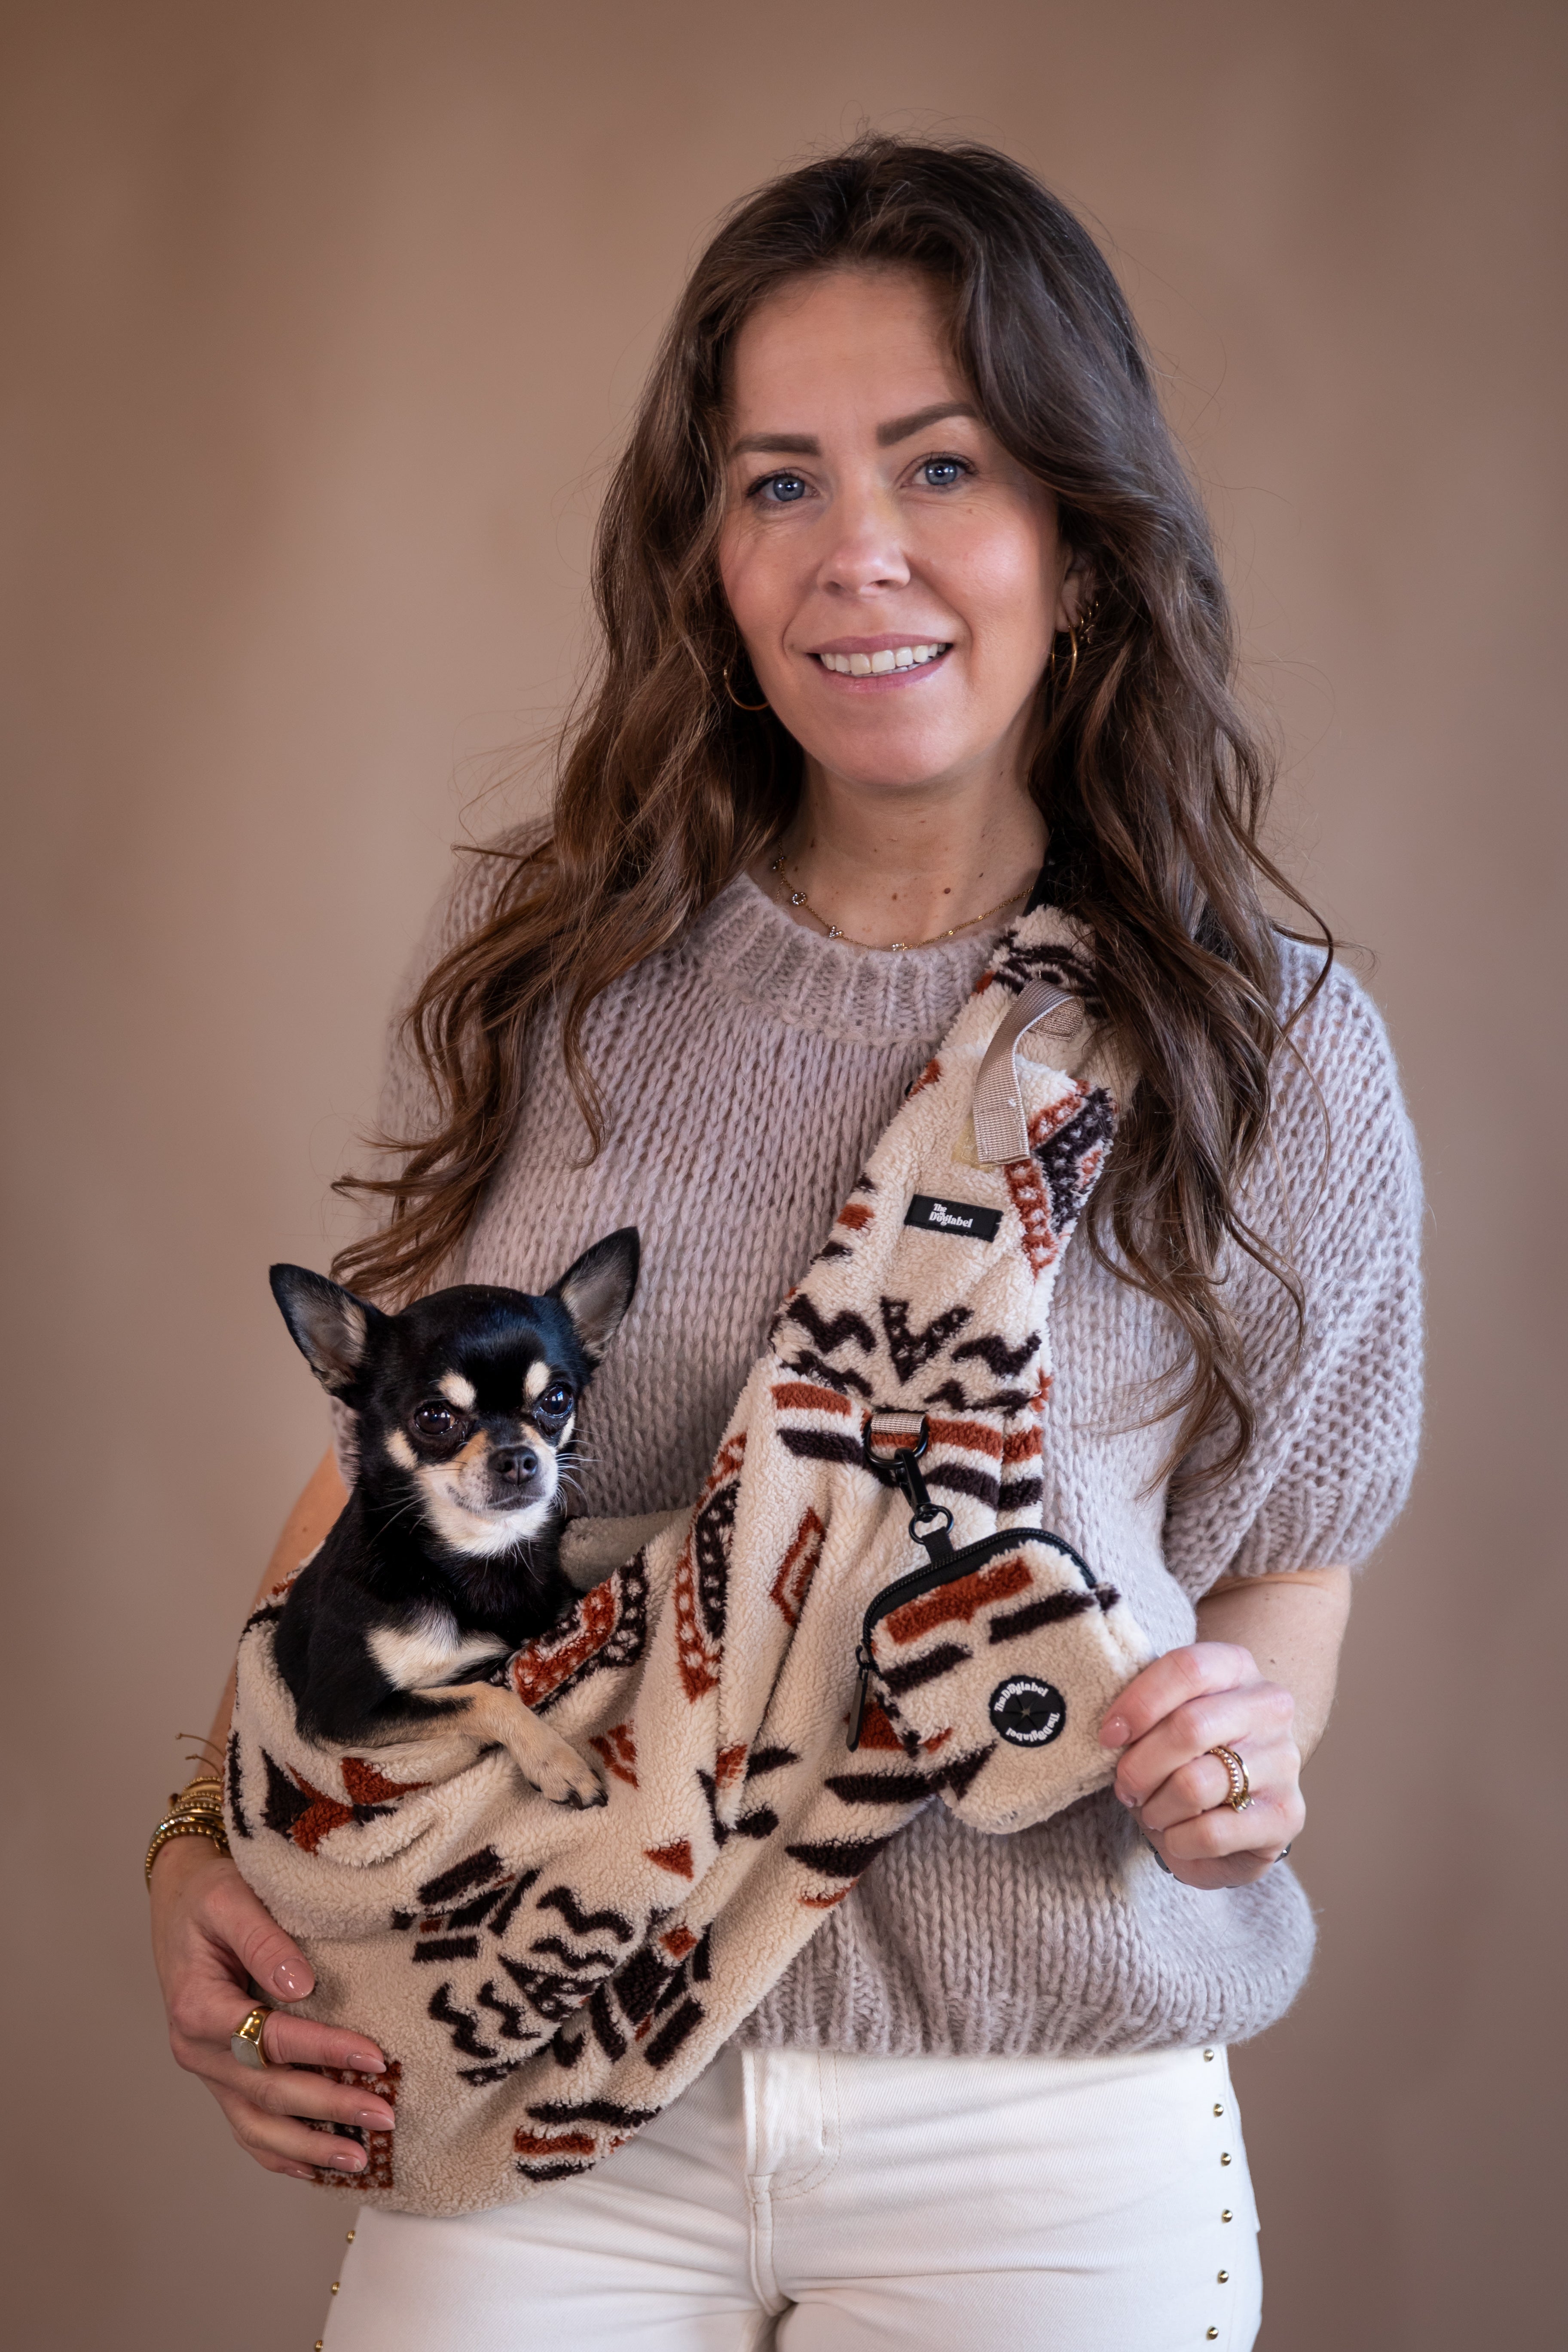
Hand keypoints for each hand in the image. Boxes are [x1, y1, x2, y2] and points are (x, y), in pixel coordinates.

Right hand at [151, 1835, 394, 2178]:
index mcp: (198, 2008)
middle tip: (386, 2116)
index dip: (323, 2050)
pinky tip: (315, 2169)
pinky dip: (279, 2153)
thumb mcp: (230, 1900)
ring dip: (308, 2148)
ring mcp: (209, 2071)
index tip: (375, 2056)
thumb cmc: (208, 1896)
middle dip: (330, 2108)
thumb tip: (300, 1985)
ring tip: (362, 2161)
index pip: (270, 2038)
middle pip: (269, 2091)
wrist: (181, 1901)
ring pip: (256, 2126)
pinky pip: (247, 2127)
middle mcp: (199, 2051)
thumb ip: (262, 1940)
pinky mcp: (221, 2078)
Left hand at [1098, 1641, 1303, 1888]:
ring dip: (1156, 1807)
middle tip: (1125, 1786)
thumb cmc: (1186, 1753)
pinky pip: (1212, 1833)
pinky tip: (1179, 1836)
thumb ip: (1143, 1713)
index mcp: (1236, 1667)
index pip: (1187, 1667)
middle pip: (1189, 1728)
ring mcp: (1284, 1762)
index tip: (1108, 1736)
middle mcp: (1269, 1707)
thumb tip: (1113, 1733)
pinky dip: (1179, 1840)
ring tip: (1154, 1811)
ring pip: (1195, 1784)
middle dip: (1140, 1766)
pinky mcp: (1286, 1816)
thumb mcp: (1162, 1719)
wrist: (1237, 1804)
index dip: (1139, 1703)